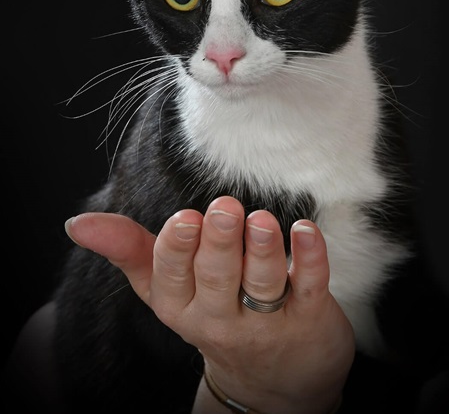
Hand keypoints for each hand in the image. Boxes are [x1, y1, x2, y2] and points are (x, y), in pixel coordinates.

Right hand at [65, 197, 354, 413]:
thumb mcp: (164, 290)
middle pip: (217, 278)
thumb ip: (127, 250)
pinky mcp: (309, 318)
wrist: (274, 382)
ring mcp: (267, 321)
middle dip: (220, 242)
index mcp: (180, 307)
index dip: (178, 248)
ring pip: (262, 284)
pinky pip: (310, 287)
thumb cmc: (212, 315)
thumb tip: (75, 222)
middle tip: (224, 207)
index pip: (171, 277)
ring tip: (261, 219)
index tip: (185, 218)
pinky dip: (311, 259)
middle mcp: (220, 318)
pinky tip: (306, 231)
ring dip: (263, 250)